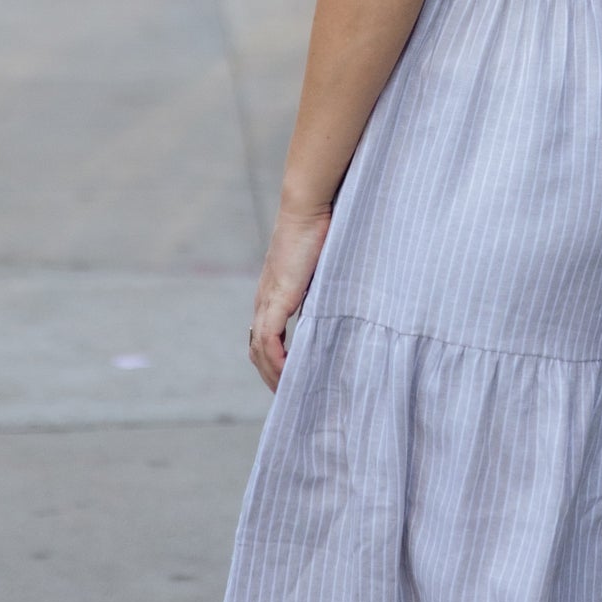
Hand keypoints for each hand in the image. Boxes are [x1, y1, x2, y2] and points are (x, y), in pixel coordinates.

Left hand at [249, 199, 331, 390]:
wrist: (308, 206)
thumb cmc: (321, 227)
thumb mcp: (324, 266)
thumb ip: (327, 285)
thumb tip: (346, 297)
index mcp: (273, 292)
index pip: (264, 335)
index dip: (273, 359)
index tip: (291, 377)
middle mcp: (265, 299)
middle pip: (256, 348)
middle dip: (270, 375)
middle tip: (289, 395)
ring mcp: (269, 299)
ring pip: (259, 349)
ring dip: (272, 374)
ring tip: (289, 392)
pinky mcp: (277, 297)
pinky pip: (269, 339)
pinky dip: (275, 360)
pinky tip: (287, 375)